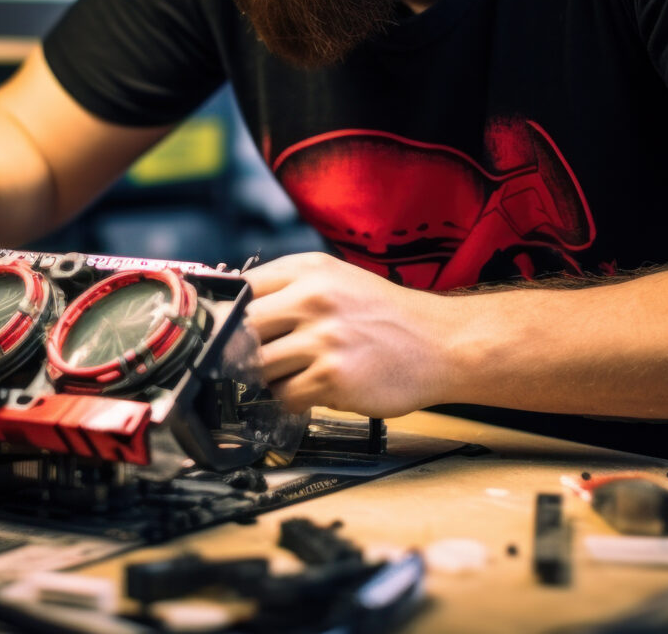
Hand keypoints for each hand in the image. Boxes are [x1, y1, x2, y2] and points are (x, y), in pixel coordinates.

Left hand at [242, 252, 451, 418]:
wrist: (441, 343)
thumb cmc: (385, 315)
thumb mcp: (337, 280)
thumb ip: (288, 288)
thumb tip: (233, 310)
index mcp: (309, 270)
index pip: (242, 289)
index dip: (229, 314)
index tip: (226, 331)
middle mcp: (312, 299)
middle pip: (242, 330)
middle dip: (245, 349)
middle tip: (260, 358)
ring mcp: (322, 339)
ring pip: (260, 367)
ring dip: (272, 377)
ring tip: (299, 372)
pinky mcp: (332, 378)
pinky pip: (285, 395)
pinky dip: (294, 398)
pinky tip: (317, 388)